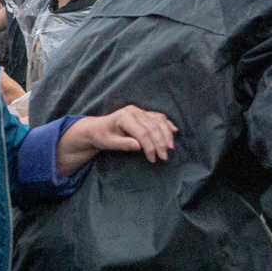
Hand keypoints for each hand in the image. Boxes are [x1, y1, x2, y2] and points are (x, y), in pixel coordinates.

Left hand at [61, 106, 177, 169]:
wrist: (98, 128)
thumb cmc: (102, 136)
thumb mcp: (108, 143)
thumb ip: (123, 144)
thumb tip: (138, 146)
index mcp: (124, 117)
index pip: (142, 132)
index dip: (149, 146)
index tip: (153, 159)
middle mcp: (134, 111)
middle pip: (153, 126)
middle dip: (160, 143)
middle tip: (164, 157)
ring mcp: (140, 111)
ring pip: (159, 120)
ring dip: (166, 134)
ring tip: (170, 148)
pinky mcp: (144, 113)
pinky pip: (159, 117)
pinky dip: (167, 124)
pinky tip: (174, 131)